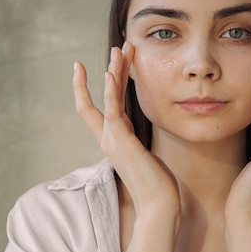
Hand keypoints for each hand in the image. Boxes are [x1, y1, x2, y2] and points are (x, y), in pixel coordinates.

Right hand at [72, 42, 179, 215]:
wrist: (158, 206)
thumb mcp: (146, 157)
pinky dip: (109, 90)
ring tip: (120, 48)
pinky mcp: (120, 141)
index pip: (96, 109)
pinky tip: (110, 72)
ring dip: (113, 70)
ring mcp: (112, 139)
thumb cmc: (156, 186)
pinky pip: (111, 109)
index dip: (93, 87)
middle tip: (120, 46)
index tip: (98, 66)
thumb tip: (141, 140)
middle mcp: (109, 137)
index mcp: (114, 140)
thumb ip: (139, 144)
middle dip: (111, 68)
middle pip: (102, 95)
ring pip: (108, 96)